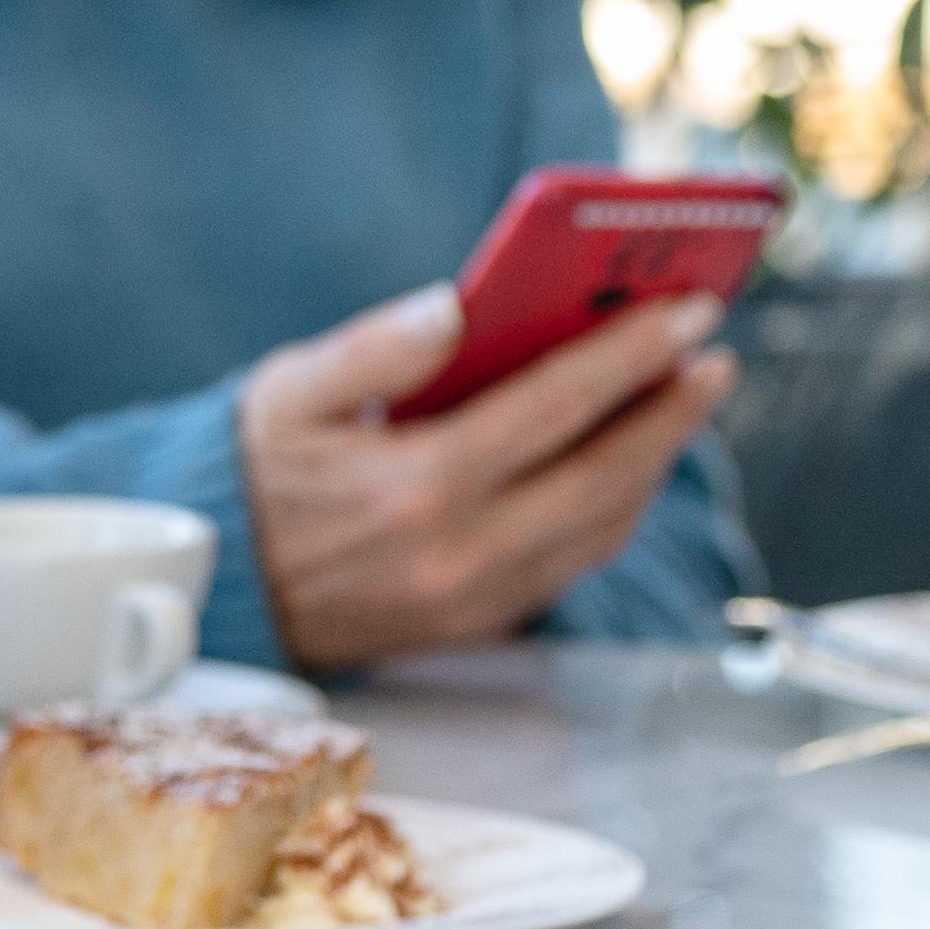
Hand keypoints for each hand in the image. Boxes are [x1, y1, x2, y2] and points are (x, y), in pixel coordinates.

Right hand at [235, 283, 732, 670]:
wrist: (214, 587)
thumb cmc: (255, 471)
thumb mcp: (287, 392)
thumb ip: (372, 347)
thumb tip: (455, 304)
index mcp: (416, 485)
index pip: (554, 408)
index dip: (631, 355)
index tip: (690, 310)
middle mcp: (459, 552)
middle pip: (604, 475)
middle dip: (671, 411)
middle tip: (714, 357)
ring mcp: (474, 599)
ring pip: (601, 527)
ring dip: (653, 463)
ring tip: (680, 401)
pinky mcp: (478, 624)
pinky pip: (574, 563)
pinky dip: (614, 508)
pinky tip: (625, 463)